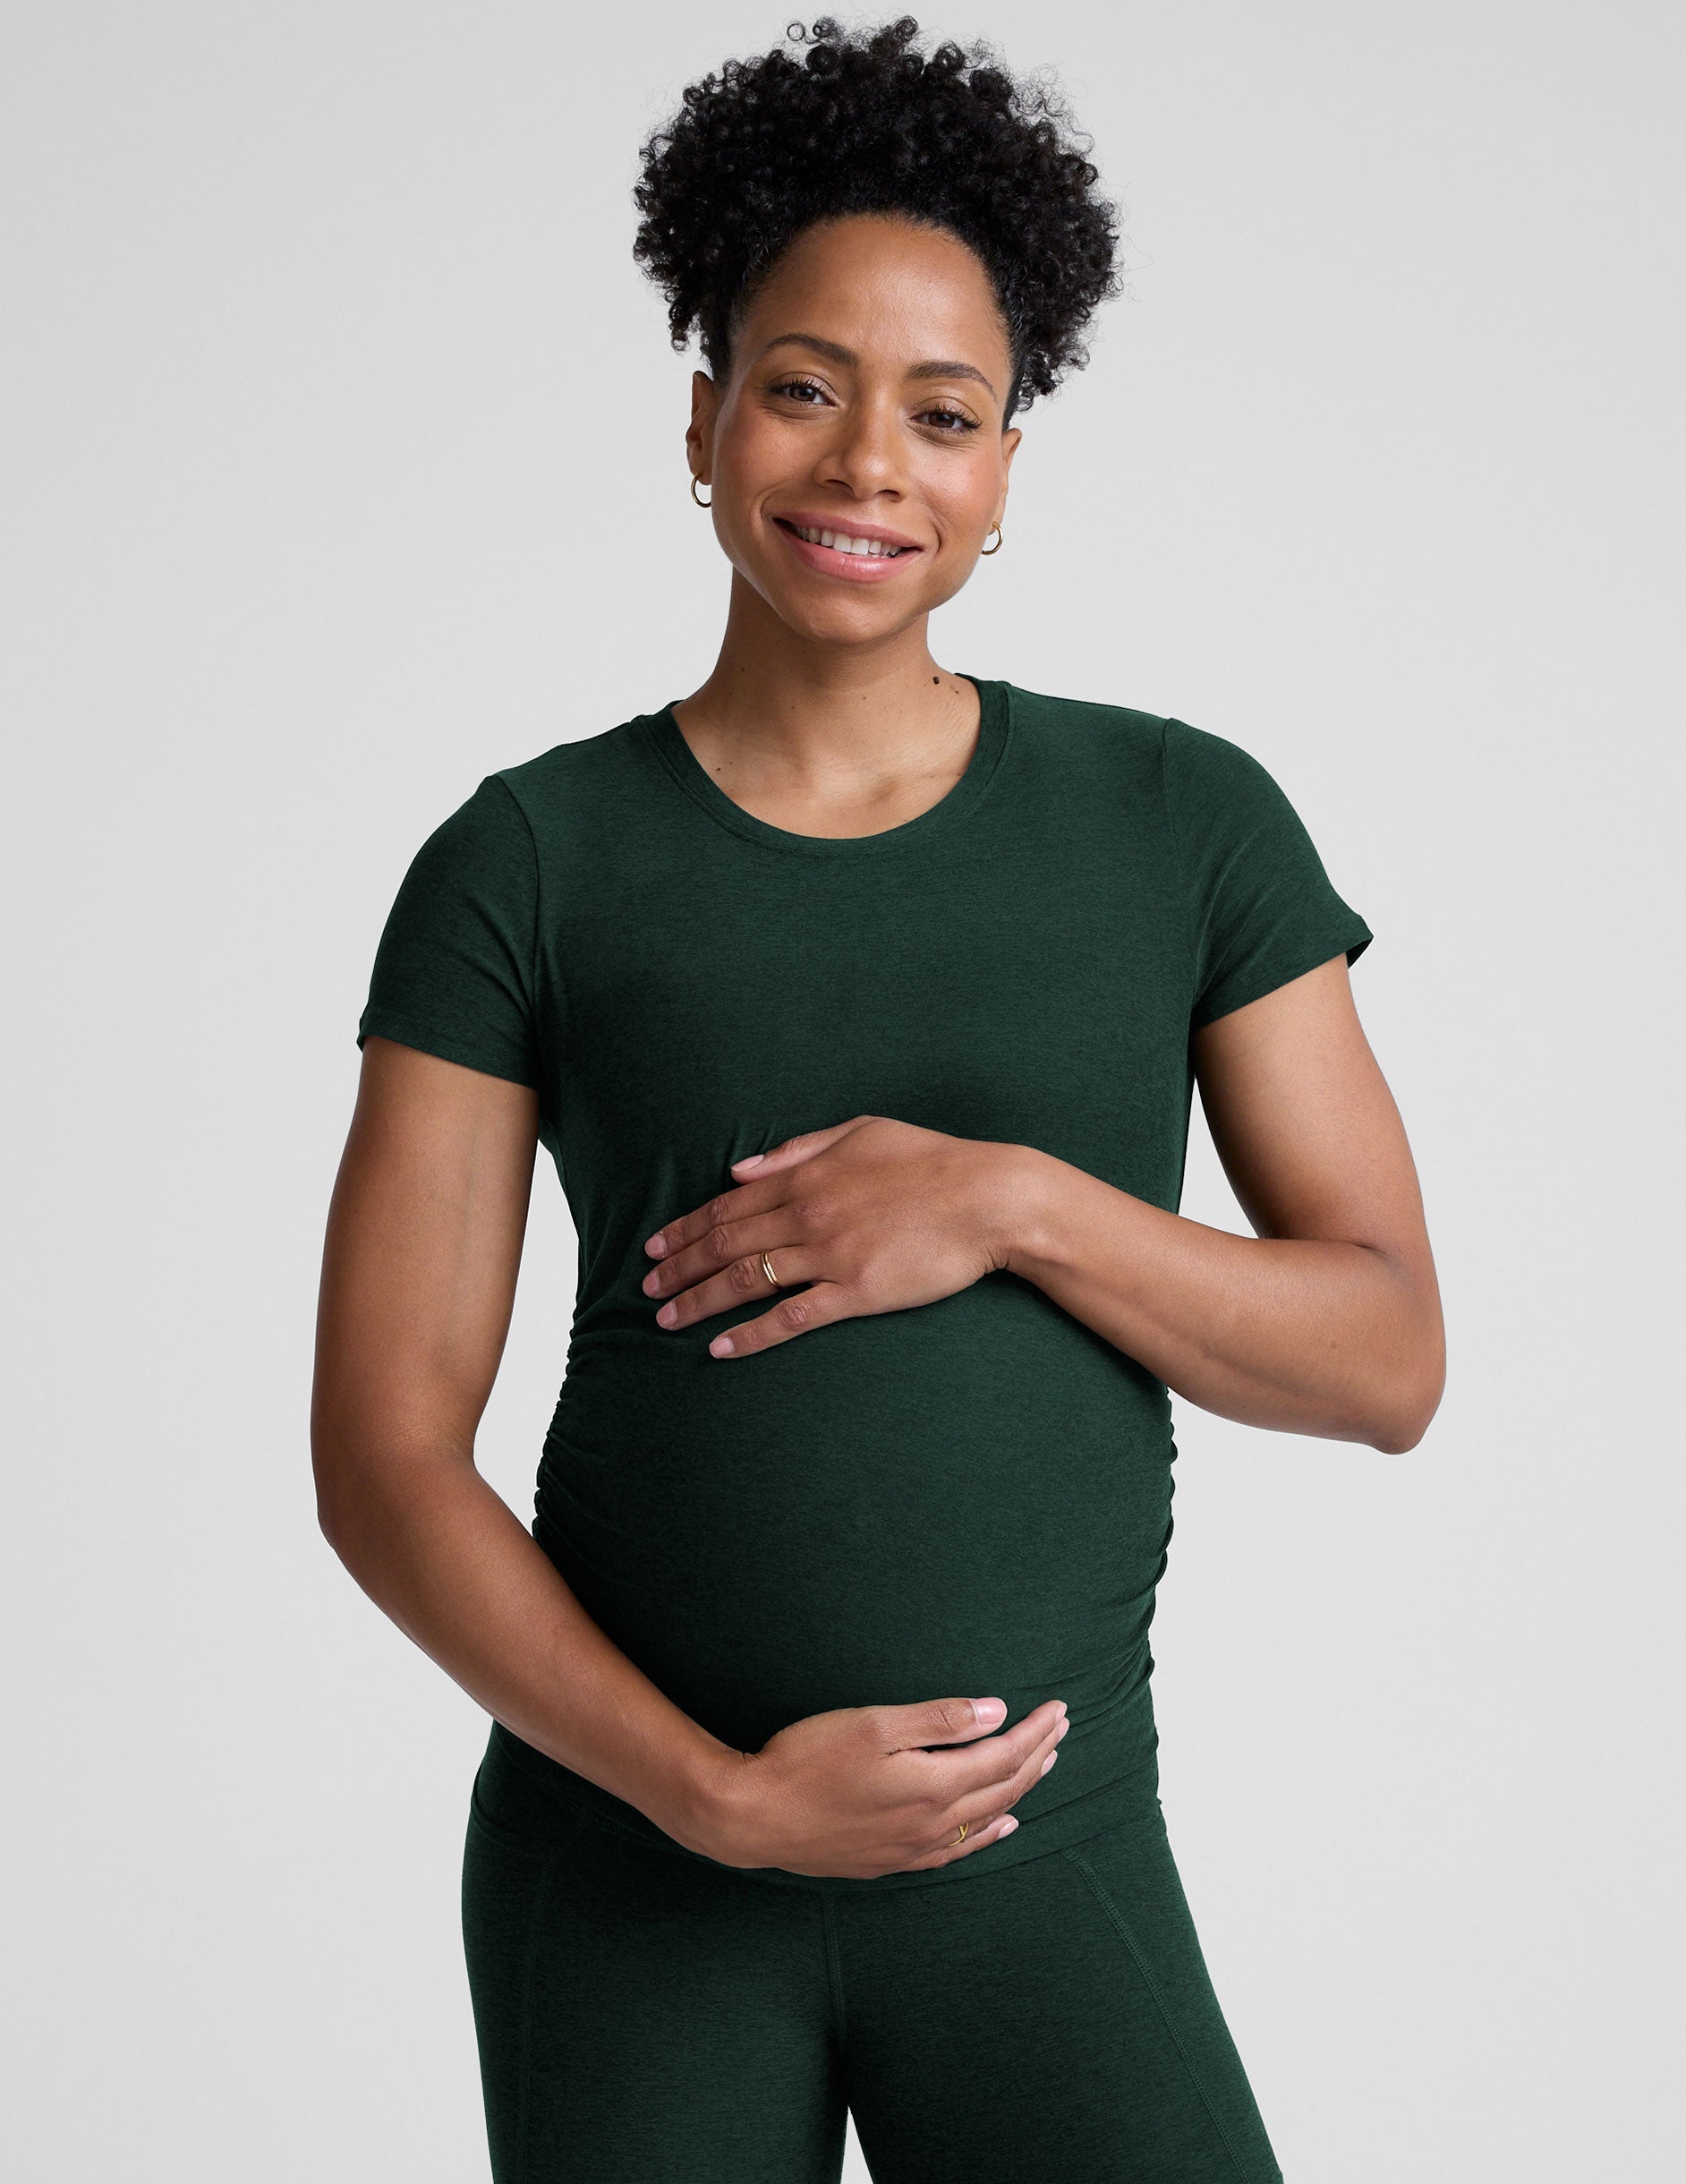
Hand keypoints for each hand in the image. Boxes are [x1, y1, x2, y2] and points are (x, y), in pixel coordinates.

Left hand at [640, 1115, 1025, 1356]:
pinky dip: (751, 1334)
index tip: (656, 1248)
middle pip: (726, 1244)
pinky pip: (792, 1317)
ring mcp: (830, 1255)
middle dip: (680, 1268)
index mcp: (806, 1175)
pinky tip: (721, 1349)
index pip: (729, 1206)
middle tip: (647, 1290)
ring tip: (666, 1320)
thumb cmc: (931, 1159)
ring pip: (748, 1280)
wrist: (989, 1197)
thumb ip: (796, 1149)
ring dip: (700, 1301)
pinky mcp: (857, 1292)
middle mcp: (808, 1214)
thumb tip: (740, 1168)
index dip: (686, 1229)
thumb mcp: (860, 1131)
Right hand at [695, 1694, 1070, 1877]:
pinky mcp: (892, 1861)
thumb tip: (996, 1712)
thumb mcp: (873, 1724)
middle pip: (1004, 1788)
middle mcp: (934, 1825)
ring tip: (1045, 1764)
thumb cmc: (807, 1761)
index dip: (1035, 1732)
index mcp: (934, 1787)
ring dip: (1021, 1789)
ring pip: (987, 1819)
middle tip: (1062, 1727)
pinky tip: (1001, 1826)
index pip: (1004, 1757)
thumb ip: (938, 1720)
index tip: (1059, 1708)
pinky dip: (989, 1833)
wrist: (754, 1817)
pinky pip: (960, 1850)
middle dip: (1038, 1755)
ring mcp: (914, 1848)